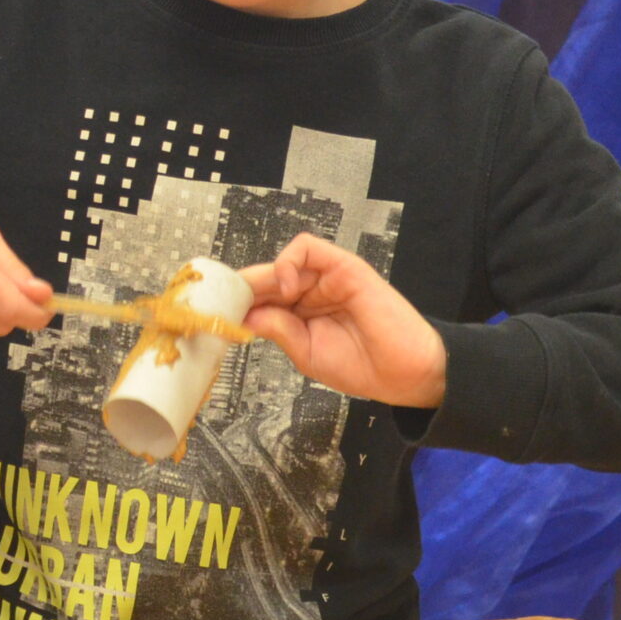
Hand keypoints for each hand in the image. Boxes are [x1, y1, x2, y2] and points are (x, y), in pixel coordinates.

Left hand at [238, 232, 446, 407]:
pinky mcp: (343, 266)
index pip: (261, 298)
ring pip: (282, 262)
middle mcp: (310, 292)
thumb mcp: (307, 354)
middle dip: (241, 289)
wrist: (405, 372)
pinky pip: (307, 247)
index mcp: (300, 313)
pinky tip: (286, 287)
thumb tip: (245, 315)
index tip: (216, 313)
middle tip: (221, 304)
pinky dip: (287, 262)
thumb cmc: (362, 366)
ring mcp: (326, 278)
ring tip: (257, 302)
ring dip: (262, 279)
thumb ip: (278, 330)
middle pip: (266, 278)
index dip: (238, 302)